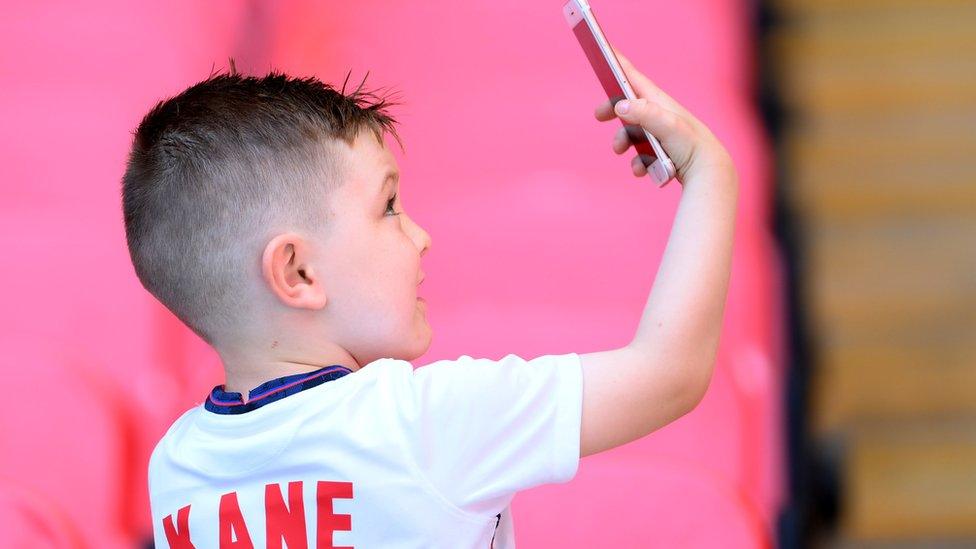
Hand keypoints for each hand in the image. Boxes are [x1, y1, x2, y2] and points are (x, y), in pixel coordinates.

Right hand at [594, 46, 733, 184]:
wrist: (708, 172)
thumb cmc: (691, 145)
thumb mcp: (667, 126)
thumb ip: (644, 114)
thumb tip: (619, 105)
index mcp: (658, 102)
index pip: (633, 78)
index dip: (617, 64)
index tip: (603, 49)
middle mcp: (658, 114)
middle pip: (627, 105)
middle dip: (612, 109)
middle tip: (599, 115)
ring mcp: (659, 133)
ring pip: (631, 132)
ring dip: (622, 141)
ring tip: (620, 150)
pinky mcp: (662, 151)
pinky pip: (641, 154)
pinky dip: (637, 162)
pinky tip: (641, 169)